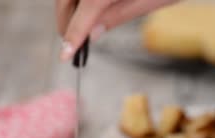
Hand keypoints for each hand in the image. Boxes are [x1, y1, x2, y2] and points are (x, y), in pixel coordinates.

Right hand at [56, 0, 177, 59]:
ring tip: (79, 27)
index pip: (82, 13)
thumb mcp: (149, 1)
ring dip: (69, 7)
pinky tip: (85, 8)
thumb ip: (117, 16)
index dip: (72, 35)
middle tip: (71, 43)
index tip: (65, 55)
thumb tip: (92, 34)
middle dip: (65, 20)